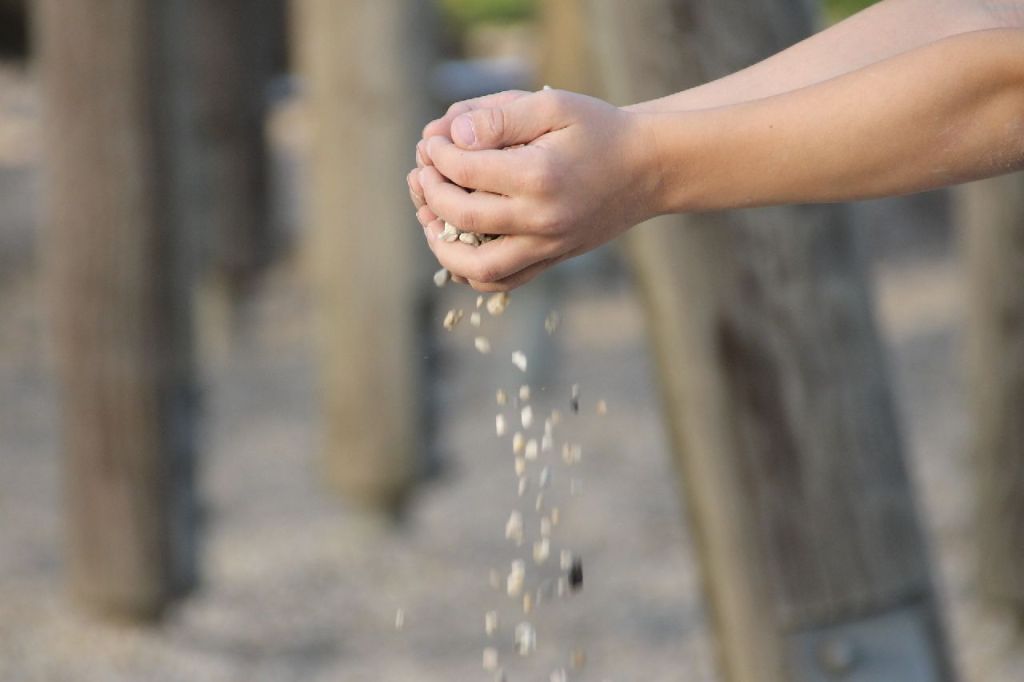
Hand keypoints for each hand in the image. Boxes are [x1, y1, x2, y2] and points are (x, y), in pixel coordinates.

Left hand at [411, 89, 659, 290]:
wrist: (648, 168)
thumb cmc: (599, 130)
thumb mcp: (553, 105)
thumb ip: (499, 116)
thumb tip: (451, 134)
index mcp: (539, 176)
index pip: (465, 170)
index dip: (438, 154)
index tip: (432, 141)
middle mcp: (542, 220)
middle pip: (461, 218)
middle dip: (430, 193)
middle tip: (422, 172)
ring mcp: (548, 247)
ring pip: (478, 269)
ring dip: (442, 246)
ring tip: (428, 217)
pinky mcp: (552, 260)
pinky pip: (502, 282)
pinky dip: (471, 271)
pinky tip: (456, 241)